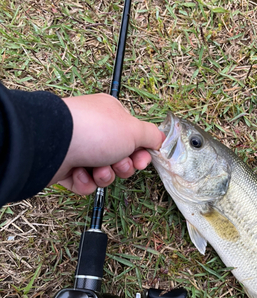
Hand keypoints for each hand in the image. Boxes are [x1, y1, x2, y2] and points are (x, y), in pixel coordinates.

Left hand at [48, 93, 164, 194]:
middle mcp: (96, 131)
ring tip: (96, 169)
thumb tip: (160, 139)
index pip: (133, 138)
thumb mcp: (134, 129)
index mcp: (111, 116)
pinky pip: (84, 182)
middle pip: (120, 157)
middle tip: (118, 163)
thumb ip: (151, 135)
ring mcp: (79, 148)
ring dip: (104, 175)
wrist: (54, 144)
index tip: (141, 160)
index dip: (141, 153)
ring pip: (103, 172)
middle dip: (122, 166)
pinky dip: (85, 182)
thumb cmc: (94, 131)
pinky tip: (80, 173)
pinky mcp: (65, 166)